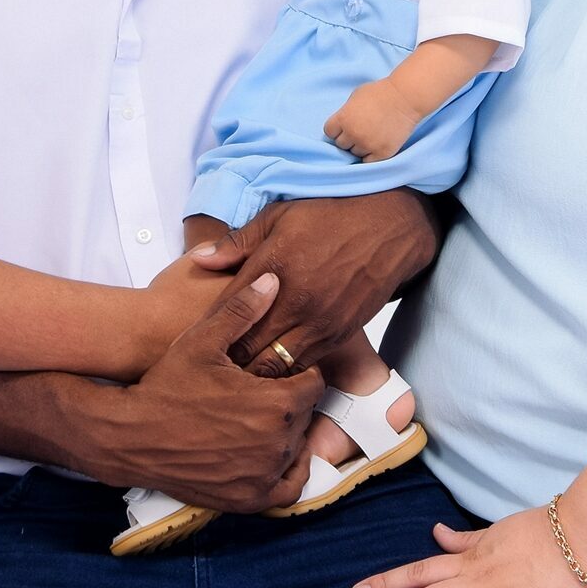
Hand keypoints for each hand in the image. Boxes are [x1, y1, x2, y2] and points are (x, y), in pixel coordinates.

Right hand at [105, 272, 323, 511]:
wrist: (130, 435)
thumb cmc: (167, 384)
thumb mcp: (202, 340)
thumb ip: (243, 310)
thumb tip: (275, 280)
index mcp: (276, 402)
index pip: (315, 383)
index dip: (297, 372)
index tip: (275, 369)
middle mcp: (277, 443)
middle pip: (306, 415)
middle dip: (290, 402)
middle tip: (262, 392)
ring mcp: (264, 475)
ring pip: (297, 448)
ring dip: (286, 434)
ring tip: (259, 419)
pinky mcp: (249, 499)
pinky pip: (289, 489)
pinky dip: (285, 472)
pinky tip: (268, 455)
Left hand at [187, 191, 439, 375]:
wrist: (390, 226)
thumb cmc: (330, 215)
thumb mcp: (279, 216)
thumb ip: (238, 242)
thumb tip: (200, 258)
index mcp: (273, 267)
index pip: (228, 311)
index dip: (209, 328)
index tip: (196, 336)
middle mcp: (295, 301)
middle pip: (248, 348)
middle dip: (228, 358)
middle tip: (212, 361)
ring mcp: (320, 321)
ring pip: (275, 366)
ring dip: (255, 370)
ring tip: (239, 373)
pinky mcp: (340, 334)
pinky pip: (305, 365)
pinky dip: (286, 371)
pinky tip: (274, 367)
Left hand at [324, 79, 422, 161]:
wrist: (406, 98)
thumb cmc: (380, 93)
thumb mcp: (355, 97)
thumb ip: (345, 112)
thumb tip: (341, 126)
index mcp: (343, 118)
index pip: (329, 132)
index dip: (337, 129)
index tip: (345, 126)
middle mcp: (353, 134)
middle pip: (341, 144)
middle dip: (348, 138)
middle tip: (361, 130)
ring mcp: (368, 145)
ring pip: (355, 153)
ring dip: (360, 146)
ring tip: (371, 135)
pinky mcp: (382, 153)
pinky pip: (368, 161)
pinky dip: (370, 155)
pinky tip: (376, 144)